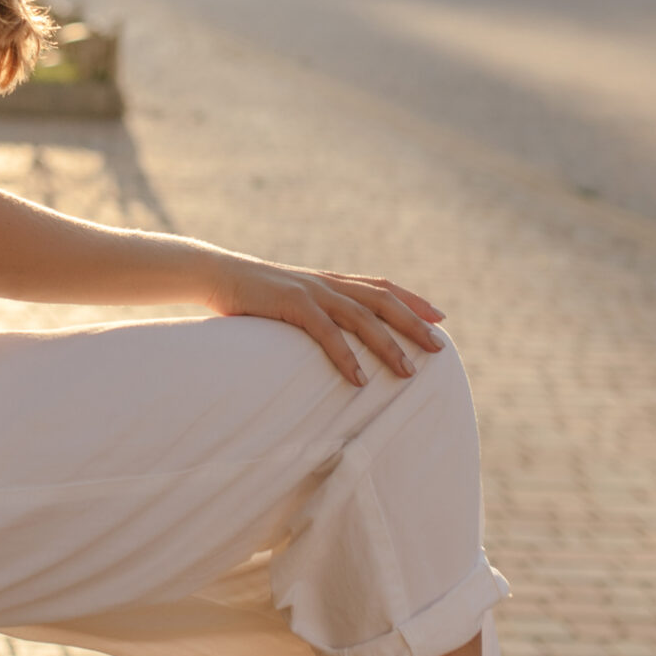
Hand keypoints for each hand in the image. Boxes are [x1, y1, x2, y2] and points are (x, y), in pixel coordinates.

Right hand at [199, 252, 445, 386]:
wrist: (216, 275)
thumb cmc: (253, 295)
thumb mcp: (292, 301)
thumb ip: (317, 311)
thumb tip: (335, 333)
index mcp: (331, 281)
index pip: (382, 287)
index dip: (413, 301)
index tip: (440, 318)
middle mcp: (328, 283)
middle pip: (383, 301)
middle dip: (414, 324)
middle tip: (439, 348)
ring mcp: (312, 292)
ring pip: (362, 317)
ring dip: (389, 346)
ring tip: (408, 373)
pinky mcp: (292, 304)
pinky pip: (327, 332)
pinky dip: (346, 356)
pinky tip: (360, 379)